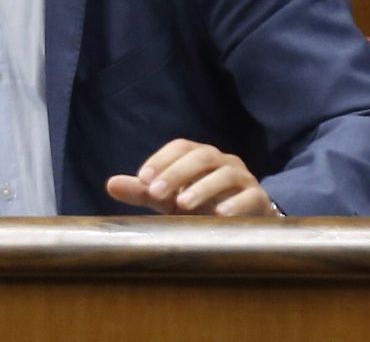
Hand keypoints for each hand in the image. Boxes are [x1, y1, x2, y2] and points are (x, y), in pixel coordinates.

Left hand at [105, 138, 278, 216]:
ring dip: (203, 188)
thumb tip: (110, 184)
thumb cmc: (200, 206)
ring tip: (182, 205)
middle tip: (156, 193)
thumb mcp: (169, 199)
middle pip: (201, 156)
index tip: (143, 179)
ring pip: (225, 174)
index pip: (180, 147)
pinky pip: (251, 196)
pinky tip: (220, 215)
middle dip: (177, 173)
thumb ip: (143, 192)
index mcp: (199, 156)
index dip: (161, 160)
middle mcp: (222, 161)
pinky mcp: (259, 198)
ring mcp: (243, 178)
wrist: (242, 224)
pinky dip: (236, 204)